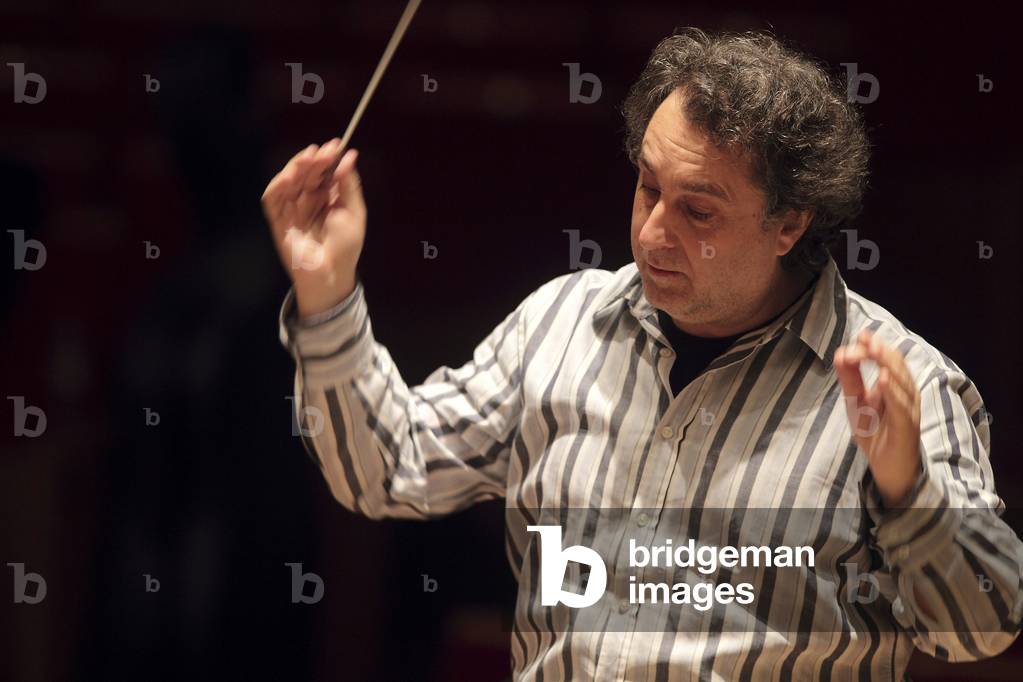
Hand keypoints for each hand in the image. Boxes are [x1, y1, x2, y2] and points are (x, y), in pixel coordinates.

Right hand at [262, 138, 365, 317]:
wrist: (331, 274)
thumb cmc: (345, 246)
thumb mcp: (354, 212)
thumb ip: (349, 185)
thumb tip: (349, 156)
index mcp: (327, 197)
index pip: (324, 172)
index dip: (328, 158)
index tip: (337, 145)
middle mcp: (308, 200)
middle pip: (307, 174)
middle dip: (315, 160)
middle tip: (324, 151)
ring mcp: (291, 209)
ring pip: (289, 181)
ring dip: (297, 167)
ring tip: (309, 158)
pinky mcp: (277, 220)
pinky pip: (272, 199)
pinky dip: (278, 185)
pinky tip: (289, 177)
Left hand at [834, 330, 921, 506]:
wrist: (888, 468)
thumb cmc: (876, 433)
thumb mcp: (857, 403)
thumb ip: (851, 380)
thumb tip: (841, 352)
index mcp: (894, 385)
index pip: (887, 359)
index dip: (873, 347)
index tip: (859, 336)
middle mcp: (905, 394)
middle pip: (897, 366)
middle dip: (880, 351)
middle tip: (865, 339)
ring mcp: (908, 410)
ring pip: (903, 382)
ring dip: (887, 364)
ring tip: (873, 350)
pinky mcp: (908, 427)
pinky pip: (902, 406)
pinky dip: (893, 392)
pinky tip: (882, 379)